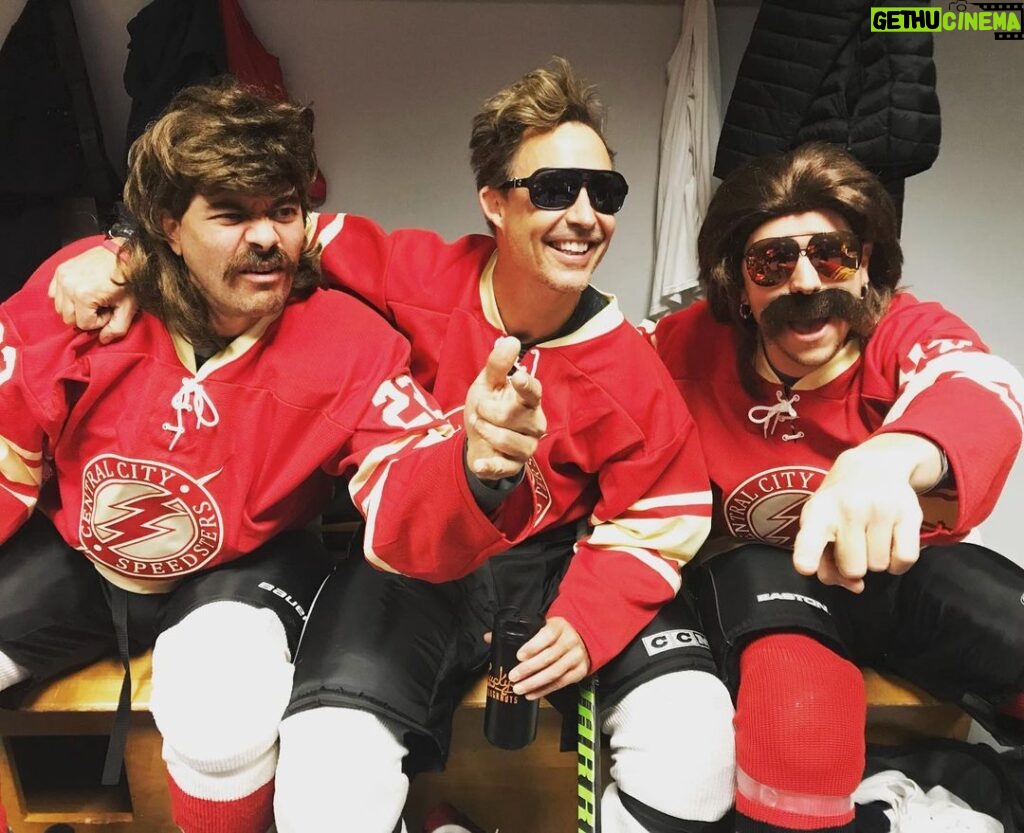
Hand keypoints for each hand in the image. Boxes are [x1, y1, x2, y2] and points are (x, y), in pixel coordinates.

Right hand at [48, 243, 135, 342]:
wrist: (124, 253)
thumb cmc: (129, 279)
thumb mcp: (128, 307)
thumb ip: (117, 328)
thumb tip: (103, 340)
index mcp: (83, 296)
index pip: (84, 324)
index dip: (99, 321)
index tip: (110, 309)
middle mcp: (68, 286)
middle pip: (69, 318)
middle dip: (86, 316)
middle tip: (102, 305)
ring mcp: (62, 277)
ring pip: (60, 307)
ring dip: (76, 307)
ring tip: (94, 298)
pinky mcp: (60, 270)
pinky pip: (54, 293)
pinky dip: (66, 297)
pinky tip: (83, 292)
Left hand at [464, 336, 545, 481]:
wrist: (477, 443)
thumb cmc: (487, 409)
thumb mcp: (487, 385)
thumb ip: (497, 366)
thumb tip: (510, 340)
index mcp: (529, 401)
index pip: (533, 392)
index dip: (526, 385)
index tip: (518, 378)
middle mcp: (534, 424)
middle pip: (513, 416)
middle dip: (488, 411)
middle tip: (480, 408)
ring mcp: (526, 446)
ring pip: (508, 440)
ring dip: (485, 430)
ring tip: (479, 425)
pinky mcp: (515, 466)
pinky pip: (503, 467)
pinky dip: (488, 466)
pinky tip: (478, 464)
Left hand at [501, 617, 590, 699]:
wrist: (583, 637)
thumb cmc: (555, 633)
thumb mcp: (540, 626)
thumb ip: (516, 632)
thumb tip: (489, 637)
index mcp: (559, 626)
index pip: (547, 635)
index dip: (533, 646)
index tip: (519, 656)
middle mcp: (570, 640)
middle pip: (549, 657)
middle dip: (529, 669)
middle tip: (513, 677)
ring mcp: (576, 656)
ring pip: (555, 672)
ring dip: (535, 682)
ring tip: (519, 688)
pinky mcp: (579, 670)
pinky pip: (561, 683)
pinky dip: (545, 690)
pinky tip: (531, 694)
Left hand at [792, 434, 940, 591]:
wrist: (875, 465)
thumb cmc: (839, 505)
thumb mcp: (820, 524)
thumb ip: (826, 561)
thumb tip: (854, 585)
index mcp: (819, 512)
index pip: (811, 537)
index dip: (808, 555)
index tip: (805, 567)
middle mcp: (848, 508)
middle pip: (852, 568)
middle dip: (852, 565)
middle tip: (853, 544)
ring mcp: (880, 509)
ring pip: (878, 566)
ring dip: (874, 560)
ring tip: (869, 537)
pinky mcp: (909, 513)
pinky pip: (904, 559)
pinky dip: (898, 562)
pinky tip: (890, 545)